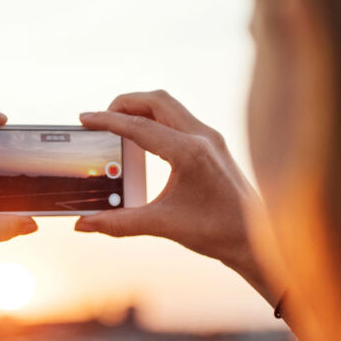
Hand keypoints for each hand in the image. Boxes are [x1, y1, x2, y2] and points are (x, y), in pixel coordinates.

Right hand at [75, 91, 273, 300]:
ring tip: (119, 125)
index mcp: (188, 152)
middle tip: (101, 119)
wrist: (256, 239)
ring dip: (142, 109)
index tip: (85, 119)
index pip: (139, 127)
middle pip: (156, 101)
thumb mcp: (162, 225)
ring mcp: (211, 138)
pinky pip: (181, 119)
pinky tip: (145, 139)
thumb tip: (83, 224)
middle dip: (125, 104)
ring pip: (170, 106)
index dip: (107, 121)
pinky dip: (158, 120)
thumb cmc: (215, 231)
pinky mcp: (214, 145)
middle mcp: (202, 137)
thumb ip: (119, 223)